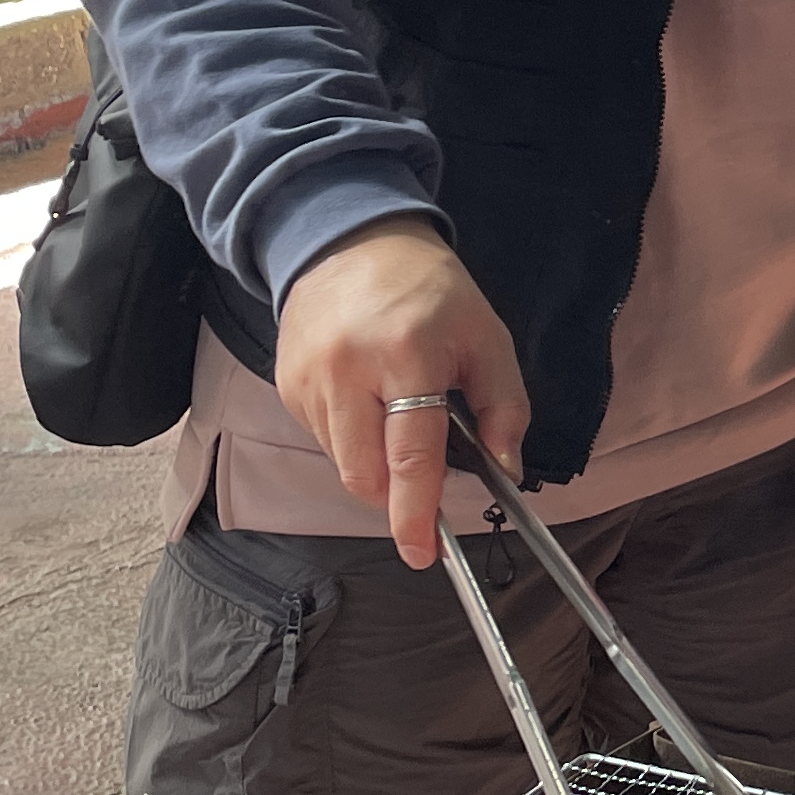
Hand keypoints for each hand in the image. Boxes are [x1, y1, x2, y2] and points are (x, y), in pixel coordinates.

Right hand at [273, 216, 527, 568]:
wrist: (350, 241)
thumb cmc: (430, 291)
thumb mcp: (486, 336)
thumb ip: (505, 407)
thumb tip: (507, 471)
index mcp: (407, 356)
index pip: (410, 455)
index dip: (417, 513)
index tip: (424, 553)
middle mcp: (348, 371)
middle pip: (366, 474)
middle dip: (395, 497)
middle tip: (421, 487)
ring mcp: (309, 380)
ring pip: (344, 463)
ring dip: (376, 465)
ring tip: (398, 416)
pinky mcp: (287, 385)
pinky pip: (324, 439)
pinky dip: (353, 439)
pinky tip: (368, 401)